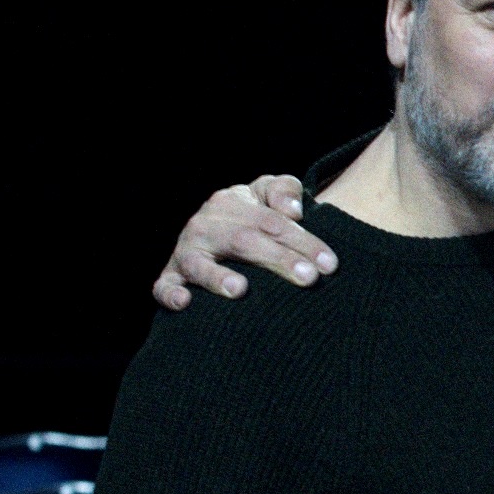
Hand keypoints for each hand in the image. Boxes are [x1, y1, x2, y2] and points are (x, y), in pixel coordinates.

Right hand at [154, 175, 337, 309]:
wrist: (212, 230)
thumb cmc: (251, 216)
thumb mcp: (266, 193)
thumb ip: (283, 190)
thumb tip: (292, 210)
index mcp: (231, 204)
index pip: (272, 222)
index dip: (303, 241)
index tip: (329, 264)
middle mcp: (206, 226)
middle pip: (244, 241)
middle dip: (277, 259)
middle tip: (307, 278)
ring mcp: (186, 252)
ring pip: (199, 264)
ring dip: (217, 276)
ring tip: (239, 289)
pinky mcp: (170, 276)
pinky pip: (163, 286)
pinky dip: (170, 294)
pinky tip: (186, 303)